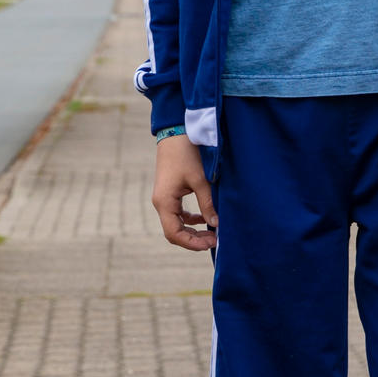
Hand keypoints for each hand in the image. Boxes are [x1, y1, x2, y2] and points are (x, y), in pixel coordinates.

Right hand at [151, 134, 217, 250]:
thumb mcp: (200, 180)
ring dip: (193, 230)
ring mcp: (164, 199)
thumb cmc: (187, 154)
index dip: (192, 243)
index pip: (174, 233)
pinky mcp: (170, 194)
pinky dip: (191, 219)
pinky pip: (178, 214)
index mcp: (164, 202)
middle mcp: (161, 203)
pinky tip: (205, 218)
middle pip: (174, 232)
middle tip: (215, 240)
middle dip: (194, 239)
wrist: (176, 133)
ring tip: (212, 233)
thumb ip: (207, 204)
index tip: (211, 243)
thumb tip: (216, 224)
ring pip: (176, 224)